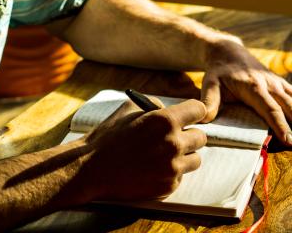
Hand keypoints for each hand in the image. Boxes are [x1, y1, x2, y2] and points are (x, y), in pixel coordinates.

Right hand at [82, 99, 206, 200]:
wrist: (91, 168)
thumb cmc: (109, 135)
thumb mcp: (129, 108)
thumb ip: (154, 105)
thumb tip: (171, 108)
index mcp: (165, 120)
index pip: (199, 110)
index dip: (193, 111)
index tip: (190, 114)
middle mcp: (173, 144)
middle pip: (201, 137)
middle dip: (189, 134)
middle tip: (174, 135)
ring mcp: (172, 168)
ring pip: (195, 159)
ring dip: (183, 155)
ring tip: (163, 153)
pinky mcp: (168, 186)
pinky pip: (181, 176)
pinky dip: (171, 171)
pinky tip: (152, 168)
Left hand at [201, 40, 291, 145]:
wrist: (228, 53)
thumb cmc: (219, 72)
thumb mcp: (210, 84)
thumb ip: (209, 102)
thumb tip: (204, 119)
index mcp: (254, 87)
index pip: (269, 108)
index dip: (279, 125)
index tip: (288, 140)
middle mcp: (270, 85)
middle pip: (288, 108)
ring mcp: (279, 84)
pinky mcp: (282, 85)